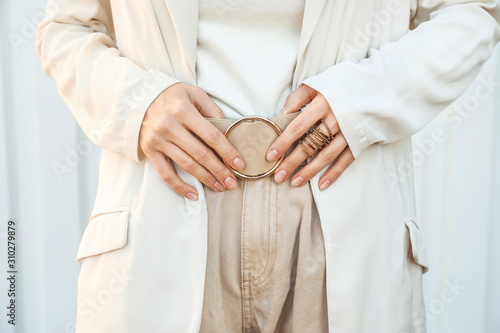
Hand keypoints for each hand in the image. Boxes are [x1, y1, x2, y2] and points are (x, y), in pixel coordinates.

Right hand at [139, 83, 244, 200]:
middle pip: (201, 154)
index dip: (227, 151)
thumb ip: (211, 108)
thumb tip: (228, 128)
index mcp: (184, 111)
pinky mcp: (150, 151)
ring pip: (187, 165)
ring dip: (206, 179)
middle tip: (232, 182)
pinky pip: (165, 174)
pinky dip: (180, 187)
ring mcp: (158, 140)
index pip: (211, 135)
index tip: (239, 164)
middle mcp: (170, 126)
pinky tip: (194, 194)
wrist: (138, 97)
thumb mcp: (193, 93)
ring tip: (220, 187)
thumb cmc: (171, 96)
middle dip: (219, 170)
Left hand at [266, 85, 353, 190]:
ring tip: (294, 182)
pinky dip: (334, 174)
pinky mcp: (359, 140)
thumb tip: (280, 115)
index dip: (283, 142)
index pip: (298, 127)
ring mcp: (348, 131)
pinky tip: (322, 185)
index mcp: (323, 103)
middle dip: (292, 162)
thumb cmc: (340, 85)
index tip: (271, 156)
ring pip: (326, 156)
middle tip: (278, 176)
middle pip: (310, 145)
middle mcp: (336, 119)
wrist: (374, 87)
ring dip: (309, 172)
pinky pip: (345, 161)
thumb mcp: (317, 84)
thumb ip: (297, 98)